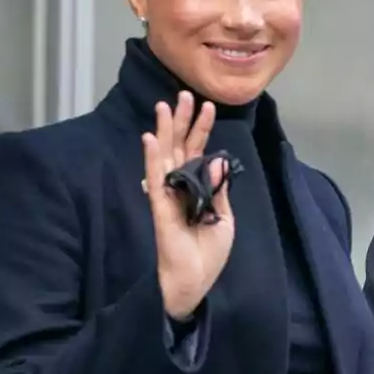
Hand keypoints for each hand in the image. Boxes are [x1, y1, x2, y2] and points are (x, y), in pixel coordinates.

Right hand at [142, 91, 234, 319]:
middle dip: (182, 120)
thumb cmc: (209, 252)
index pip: (198, 151)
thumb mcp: (223, 216)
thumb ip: (219, 188)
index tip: (208, 105)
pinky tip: (150, 139)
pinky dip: (152, 158)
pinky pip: (155, 178)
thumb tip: (217, 159)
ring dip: (165, 131)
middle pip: (180, 146)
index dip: (202, 129)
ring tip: (165, 105)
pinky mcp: (160, 206)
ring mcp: (168, 194)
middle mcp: (180, 186)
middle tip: (184, 94)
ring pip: (165, 156)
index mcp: (196, 188)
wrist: (196, 279)